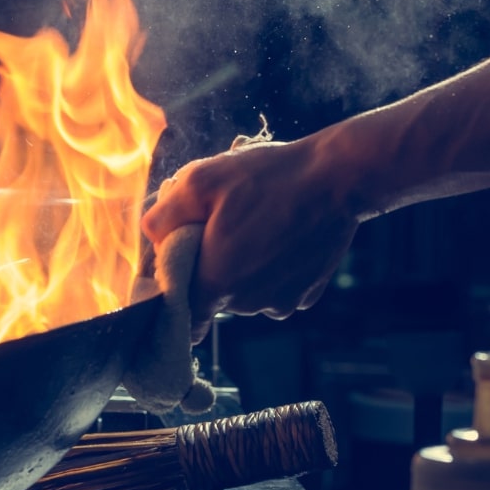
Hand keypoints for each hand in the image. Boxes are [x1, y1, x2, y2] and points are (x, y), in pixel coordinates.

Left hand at [143, 135, 362, 343]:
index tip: (179, 263)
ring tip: (254, 223)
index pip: (180, 311)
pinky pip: (274, 288)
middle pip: (212, 294)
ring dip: (241, 265)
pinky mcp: (306, 294)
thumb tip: (152, 238)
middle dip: (209, 264)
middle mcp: (247, 303)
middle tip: (220, 222)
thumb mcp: (199, 181)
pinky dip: (271, 268)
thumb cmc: (268, 177)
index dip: (175, 288)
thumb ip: (163, 216)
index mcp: (216, 282)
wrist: (337, 178)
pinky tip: (280, 235)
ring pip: (244, 291)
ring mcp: (281, 301)